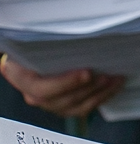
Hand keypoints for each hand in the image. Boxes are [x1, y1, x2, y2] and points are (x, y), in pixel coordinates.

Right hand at [0, 53, 123, 116]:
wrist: (32, 54)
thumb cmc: (36, 45)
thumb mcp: (37, 41)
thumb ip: (52, 44)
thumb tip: (76, 34)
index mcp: (20, 76)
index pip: (40, 87)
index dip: (65, 83)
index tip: (87, 73)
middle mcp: (32, 93)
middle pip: (60, 100)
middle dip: (88, 88)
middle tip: (107, 76)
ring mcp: (47, 102)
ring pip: (73, 107)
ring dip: (98, 94)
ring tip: (115, 80)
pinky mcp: (61, 106)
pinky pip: (81, 109)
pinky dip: (99, 98)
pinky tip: (112, 87)